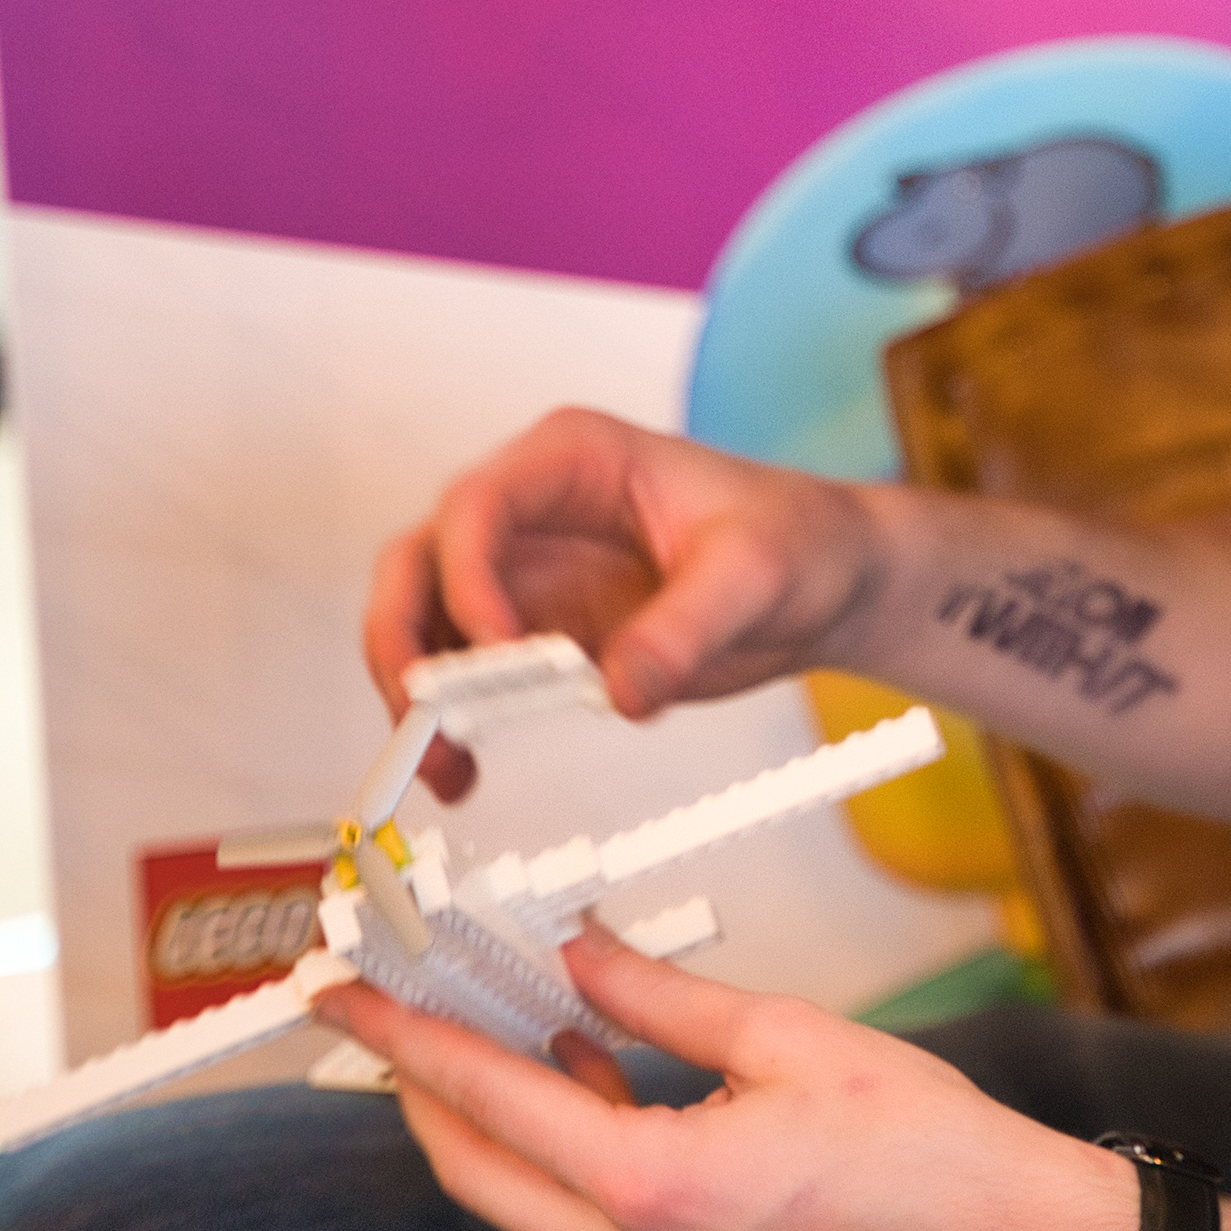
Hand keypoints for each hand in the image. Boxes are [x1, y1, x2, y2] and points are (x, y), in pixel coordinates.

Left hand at [314, 926, 1138, 1230]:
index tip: (344, 992)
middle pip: (474, 1168)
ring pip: (522, 1193)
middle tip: (386, 1002)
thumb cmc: (927, 1144)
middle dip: (417, 1082)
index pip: (489, 1100)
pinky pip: (581, 1207)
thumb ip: (660, 995)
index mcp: (657, 1185)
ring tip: (476, 1010)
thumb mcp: (789, 1035)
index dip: (404, 1038)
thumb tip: (574, 950)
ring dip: (486, 1109)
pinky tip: (575, 1057)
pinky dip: (556, 1135)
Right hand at [362, 409, 880, 799]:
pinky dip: (452, 723)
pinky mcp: (539, 632)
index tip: (497, 648)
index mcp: (575, 458)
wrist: (827, 577)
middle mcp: (532, 509)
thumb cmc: (797, 538)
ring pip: (424, 622)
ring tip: (446, 766)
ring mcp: (526, 571)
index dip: (467, 574)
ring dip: (416, 695)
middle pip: (419, 561)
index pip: (480, 503)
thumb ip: (687, 628)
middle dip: (403, 640)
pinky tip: (466, 773)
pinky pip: (466, 675)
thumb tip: (619, 691)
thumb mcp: (757, 574)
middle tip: (425, 715)